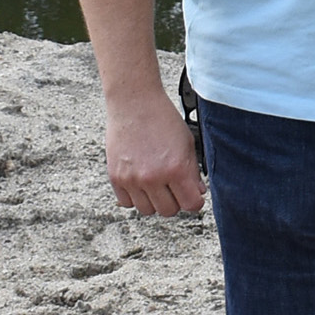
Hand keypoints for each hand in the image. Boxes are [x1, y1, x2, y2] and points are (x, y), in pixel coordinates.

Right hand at [105, 93, 205, 216]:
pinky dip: (134, 197)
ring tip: (156, 183)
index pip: (191, 204)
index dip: (195, 201)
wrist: (134, 102)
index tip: (193, 196)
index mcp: (176, 168)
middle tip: (173, 187)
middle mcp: (153, 177)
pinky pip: (127, 203)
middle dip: (175, 201)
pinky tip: (140, 182)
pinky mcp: (116, 177)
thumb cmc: (162, 118)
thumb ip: (193, 171)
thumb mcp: (187, 143)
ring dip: (154, 201)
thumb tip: (198, 193)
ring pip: (147, 210)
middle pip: (169, 211)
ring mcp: (132, 179)